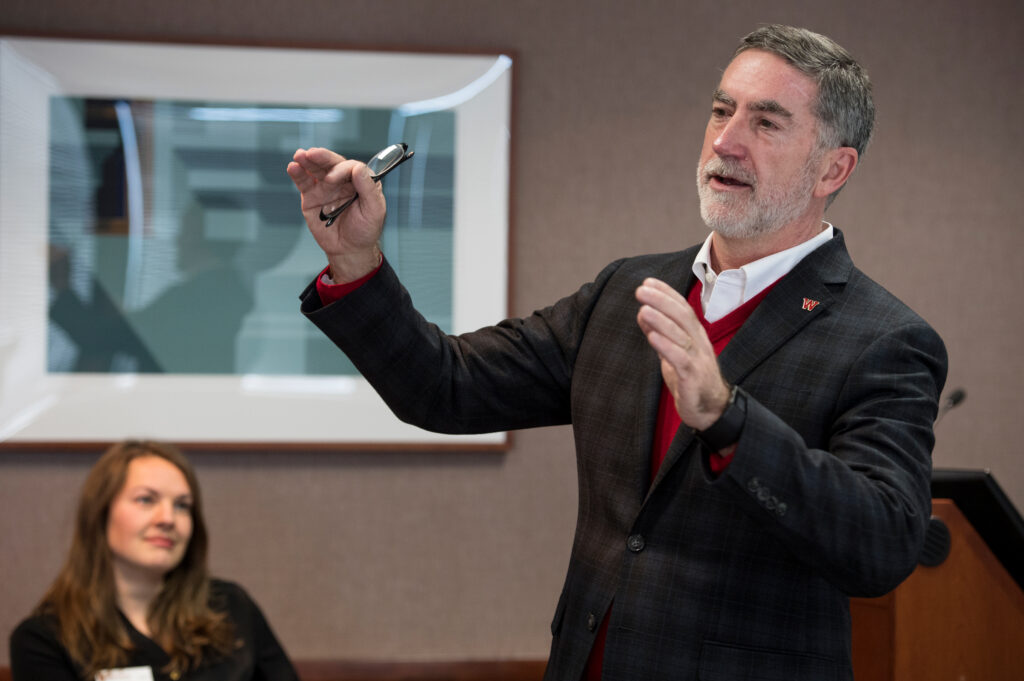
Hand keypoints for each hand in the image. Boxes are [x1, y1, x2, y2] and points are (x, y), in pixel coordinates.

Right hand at [287, 147, 386, 281]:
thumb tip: (359, 168)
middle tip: (312, 154)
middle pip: (331, 163)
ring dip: (307, 161)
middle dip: (322, 157)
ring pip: (316, 169)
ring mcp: (325, 187)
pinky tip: (293, 167)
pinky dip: (298, 174)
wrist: (349, 249)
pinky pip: (304, 182)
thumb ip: (368, 188)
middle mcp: (342, 181)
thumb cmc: (365, 230)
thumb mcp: (374, 211)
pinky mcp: (312, 196)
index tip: (334, 178)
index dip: (341, 169)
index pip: (350, 167)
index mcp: (360, 181)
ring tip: (300, 156)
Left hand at [635, 277, 731, 430]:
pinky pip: (680, 359)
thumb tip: (643, 312)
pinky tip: (652, 337)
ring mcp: (698, 359)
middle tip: (641, 290)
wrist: (712, 410)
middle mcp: (699, 343)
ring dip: (661, 320)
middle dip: (662, 301)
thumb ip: (660, 333)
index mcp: (695, 335)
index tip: (648, 281)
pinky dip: (666, 346)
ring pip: (681, 335)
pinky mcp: (693, 377)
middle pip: (682, 316)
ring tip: (643, 308)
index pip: (682, 308)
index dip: (666, 293)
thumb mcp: (673, 353)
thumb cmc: (691, 379)